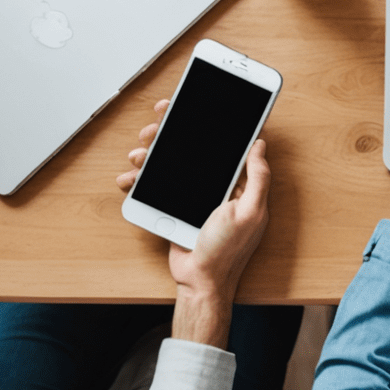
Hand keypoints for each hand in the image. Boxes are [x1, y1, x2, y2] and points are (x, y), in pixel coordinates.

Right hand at [116, 100, 272, 344]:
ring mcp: (195, 194)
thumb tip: (260, 144)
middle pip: (194, 148)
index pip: (226, 143)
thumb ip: (258, 177)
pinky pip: (157, 186)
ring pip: (171, 163)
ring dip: (152, 153)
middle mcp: (217, 184)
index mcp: (239, 181)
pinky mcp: (176, 206)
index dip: (211, 123)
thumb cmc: (227, 251)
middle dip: (172, 133)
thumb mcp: (250, 212)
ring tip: (139, 152)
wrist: (199, 283)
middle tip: (154, 127)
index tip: (192, 106)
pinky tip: (130, 176)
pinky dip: (141, 179)